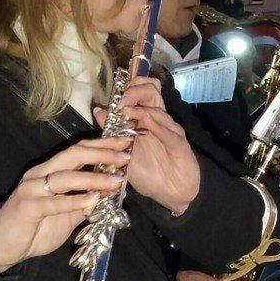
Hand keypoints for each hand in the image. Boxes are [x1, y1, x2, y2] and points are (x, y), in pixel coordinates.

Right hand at [0, 138, 130, 272]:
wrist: (3, 247)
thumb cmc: (34, 229)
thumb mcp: (66, 215)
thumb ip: (84, 204)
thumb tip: (109, 195)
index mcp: (50, 171)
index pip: (78, 151)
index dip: (102, 146)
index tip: (125, 144)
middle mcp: (40, 174)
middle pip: (73, 155)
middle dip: (101, 153)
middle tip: (124, 156)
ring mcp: (32, 189)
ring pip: (65, 177)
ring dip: (93, 178)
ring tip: (115, 181)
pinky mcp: (27, 207)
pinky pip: (54, 202)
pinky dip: (75, 200)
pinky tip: (93, 200)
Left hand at [105, 76, 200, 215]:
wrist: (171, 194)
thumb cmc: (149, 173)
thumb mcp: (124, 153)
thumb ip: (113, 132)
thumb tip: (99, 111)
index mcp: (147, 120)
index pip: (143, 91)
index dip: (131, 86)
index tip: (116, 95)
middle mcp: (160, 121)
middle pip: (152, 91)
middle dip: (135, 90)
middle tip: (121, 101)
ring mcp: (171, 132)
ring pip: (158, 111)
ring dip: (141, 108)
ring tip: (125, 111)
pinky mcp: (180, 146)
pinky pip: (169, 132)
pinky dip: (156, 126)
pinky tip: (146, 122)